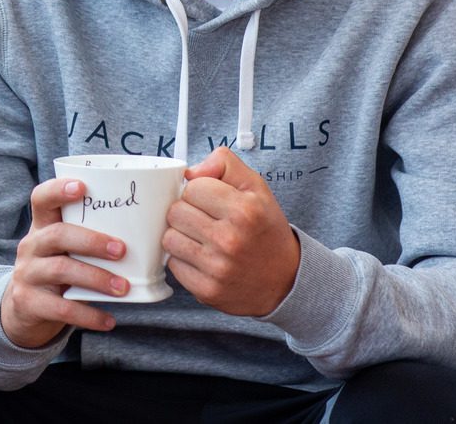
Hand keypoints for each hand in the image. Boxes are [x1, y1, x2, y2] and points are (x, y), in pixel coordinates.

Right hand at [0, 176, 126, 348]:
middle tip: (121, 250)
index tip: (82, 187)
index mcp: (42, 226)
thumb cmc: (58, 270)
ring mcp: (27, 274)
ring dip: (96, 278)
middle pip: (57, 235)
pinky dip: (88, 314)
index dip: (58, 190)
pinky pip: (61, 307)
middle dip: (92, 241)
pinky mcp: (29, 302)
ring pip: (61, 270)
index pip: (41, 199)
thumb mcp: (64, 249)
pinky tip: (108, 320)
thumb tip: (148, 235)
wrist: (23, 309)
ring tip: (123, 288)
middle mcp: (31, 246)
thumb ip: (89, 237)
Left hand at [164, 147, 300, 316]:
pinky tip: (203, 259)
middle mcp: (230, 240)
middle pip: (175, 211)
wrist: (286, 281)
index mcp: (245, 211)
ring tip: (203, 238)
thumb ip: (224, 164)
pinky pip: (173, 265)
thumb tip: (190, 172)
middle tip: (206, 220)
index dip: (199, 191)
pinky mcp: (207, 291)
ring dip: (182, 236)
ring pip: (169, 237)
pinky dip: (183, 260)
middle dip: (187, 212)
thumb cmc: (265, 229)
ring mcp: (217, 268)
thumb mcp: (256, 188)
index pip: (192, 187)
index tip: (212, 201)